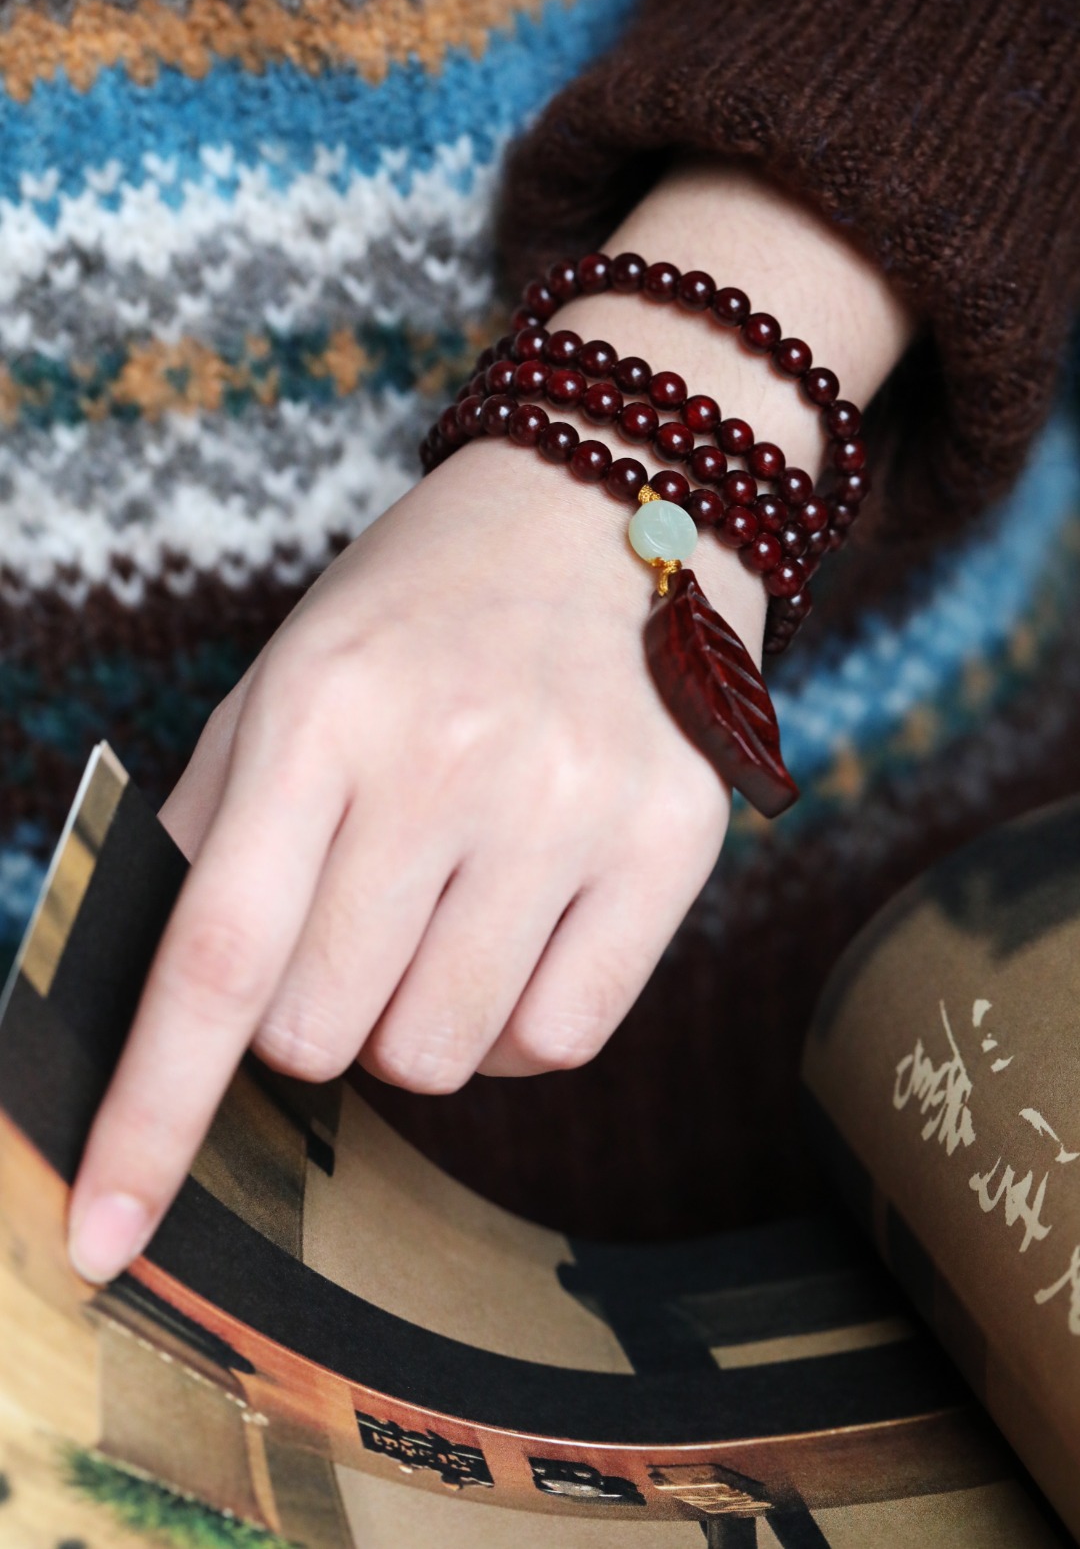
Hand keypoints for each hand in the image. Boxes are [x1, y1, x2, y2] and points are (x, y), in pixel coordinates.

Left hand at [66, 442, 733, 1281]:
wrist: (609, 510)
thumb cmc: (425, 610)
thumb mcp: (290, 676)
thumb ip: (214, 828)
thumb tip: (165, 999)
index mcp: (319, 711)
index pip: (214, 956)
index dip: (149, 1113)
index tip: (100, 1236)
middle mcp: (446, 761)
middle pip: (323, 1031)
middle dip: (310, 1011)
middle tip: (354, 914)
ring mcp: (568, 805)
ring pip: (438, 1058)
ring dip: (413, 1018)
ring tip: (447, 907)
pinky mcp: (669, 845)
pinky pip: (557, 1043)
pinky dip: (513, 1021)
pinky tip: (520, 926)